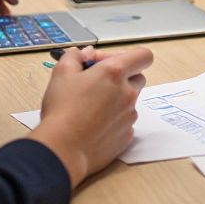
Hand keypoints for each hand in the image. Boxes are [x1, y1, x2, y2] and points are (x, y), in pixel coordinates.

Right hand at [31, 45, 153, 186]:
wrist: (62, 150)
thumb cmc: (61, 111)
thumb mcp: (62, 73)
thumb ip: (76, 56)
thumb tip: (86, 53)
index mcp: (115, 73)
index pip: (143, 56)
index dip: (128, 56)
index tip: (107, 63)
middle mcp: (128, 93)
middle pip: (137, 77)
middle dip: (121, 77)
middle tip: (98, 83)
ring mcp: (129, 116)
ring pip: (130, 101)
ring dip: (116, 99)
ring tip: (91, 106)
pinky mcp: (126, 136)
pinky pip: (125, 122)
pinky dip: (114, 120)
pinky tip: (94, 124)